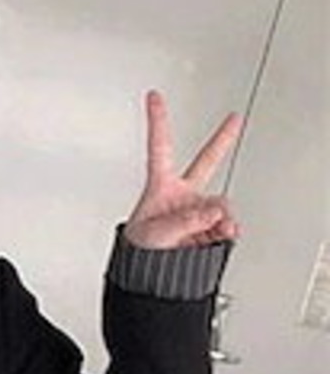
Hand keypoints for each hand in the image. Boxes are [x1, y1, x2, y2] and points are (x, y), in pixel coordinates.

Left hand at [122, 89, 242, 248]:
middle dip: (222, 139)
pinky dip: (224, 234)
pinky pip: (227, 226)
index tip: (153, 96)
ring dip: (218, 221)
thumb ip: (185, 221)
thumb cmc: (140, 252)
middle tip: (233, 119)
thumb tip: (212, 213)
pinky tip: (211, 240)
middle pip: (206, 161)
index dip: (158, 121)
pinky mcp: (210, 227)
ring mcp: (197, 210)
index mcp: (160, 187)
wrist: (147, 277)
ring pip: (221, 205)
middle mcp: (182, 195)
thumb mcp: (157, 234)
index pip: (159, 148)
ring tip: (200, 235)